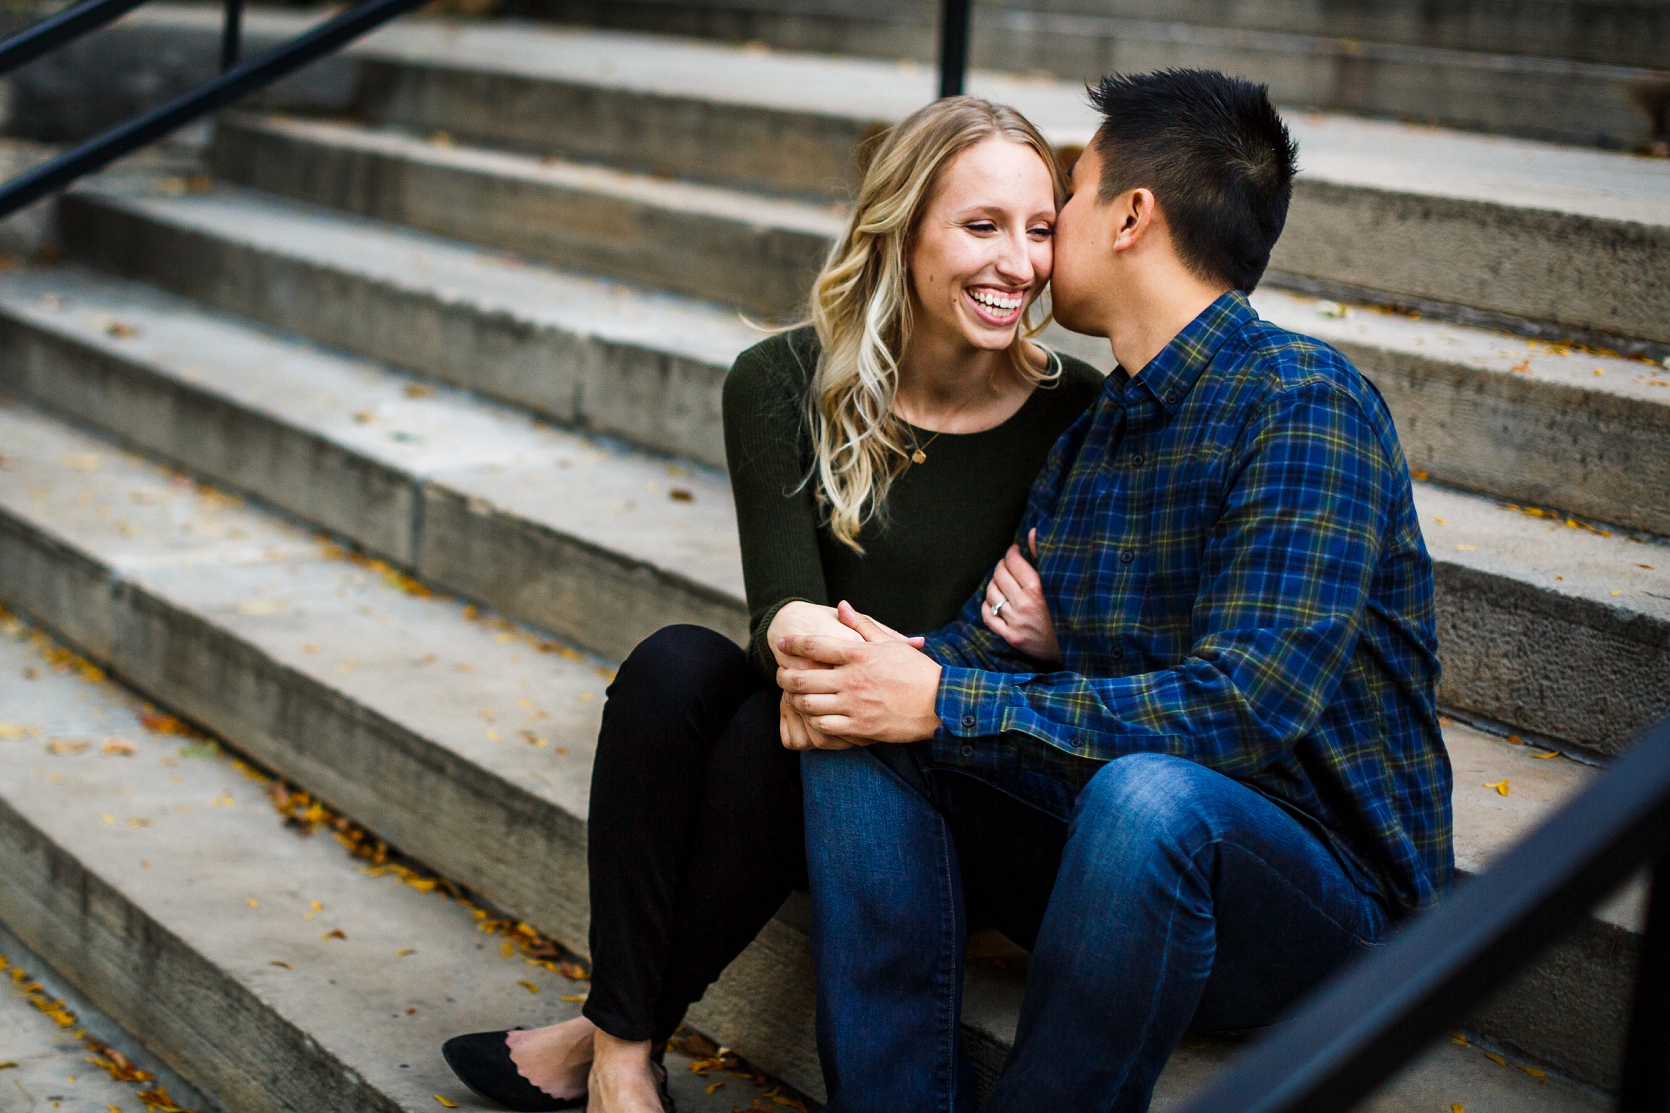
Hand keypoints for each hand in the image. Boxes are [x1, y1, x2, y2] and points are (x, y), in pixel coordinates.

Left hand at [777, 602, 942, 742]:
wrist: (940, 703)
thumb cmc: (916, 670)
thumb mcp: (889, 643)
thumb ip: (862, 625)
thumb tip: (842, 606)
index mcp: (858, 655)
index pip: (814, 645)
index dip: (792, 643)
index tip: (781, 641)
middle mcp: (851, 679)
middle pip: (801, 678)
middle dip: (784, 676)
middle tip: (781, 674)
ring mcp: (854, 705)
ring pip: (808, 705)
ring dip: (795, 700)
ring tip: (793, 696)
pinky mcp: (859, 727)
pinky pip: (824, 726)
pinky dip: (815, 722)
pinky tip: (815, 716)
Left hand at [982, 529, 1060, 662]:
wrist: (1079, 645)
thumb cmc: (1072, 608)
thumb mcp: (1061, 580)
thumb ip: (1043, 555)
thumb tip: (1032, 531)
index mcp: (1038, 588)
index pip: (1013, 562)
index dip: (1012, 552)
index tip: (1016, 551)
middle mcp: (1024, 605)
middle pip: (1000, 575)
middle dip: (1002, 565)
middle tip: (1009, 565)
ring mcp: (1016, 622)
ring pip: (991, 593)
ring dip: (994, 583)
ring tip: (1002, 581)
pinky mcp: (1012, 637)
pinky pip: (988, 617)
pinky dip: (987, 605)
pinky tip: (994, 600)